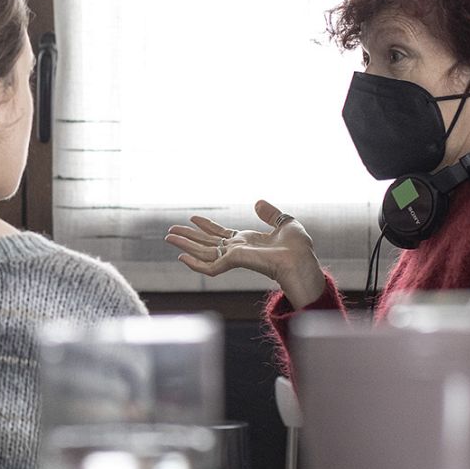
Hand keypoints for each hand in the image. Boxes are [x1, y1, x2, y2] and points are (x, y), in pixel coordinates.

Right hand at [164, 199, 326, 308]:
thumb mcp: (284, 222)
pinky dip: (194, 264)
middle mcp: (237, 249)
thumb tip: (258, 202)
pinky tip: (181, 257)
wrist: (301, 259)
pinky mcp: (233, 262)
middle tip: (169, 231)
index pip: (220, 234)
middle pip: (206, 243)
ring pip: (202, 252)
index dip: (206, 226)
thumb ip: (270, 214)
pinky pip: (209, 266)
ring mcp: (234, 256)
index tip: (193, 218)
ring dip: (185, 244)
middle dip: (188, 236)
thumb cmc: (298, 247)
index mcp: (246, 242)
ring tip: (168, 238)